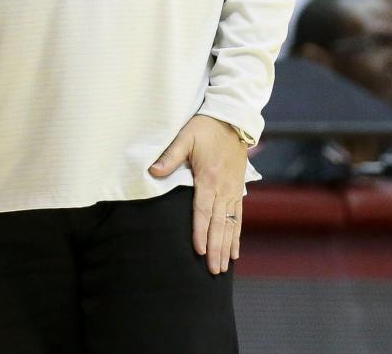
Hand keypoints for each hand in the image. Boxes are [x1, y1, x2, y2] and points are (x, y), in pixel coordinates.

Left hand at [149, 114, 246, 273]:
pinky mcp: (238, 189)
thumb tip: (152, 172)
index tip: (199, 251)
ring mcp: (233, 190)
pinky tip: (235, 251)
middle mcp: (224, 188)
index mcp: (209, 178)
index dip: (200, 232)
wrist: (232, 120)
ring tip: (224, 267)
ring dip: (227, 246)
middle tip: (214, 271)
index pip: (203, 210)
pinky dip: (236, 235)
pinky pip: (238, 217)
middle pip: (218, 224)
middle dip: (216, 248)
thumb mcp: (185, 137)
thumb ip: (170, 156)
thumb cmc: (205, 128)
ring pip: (230, 224)